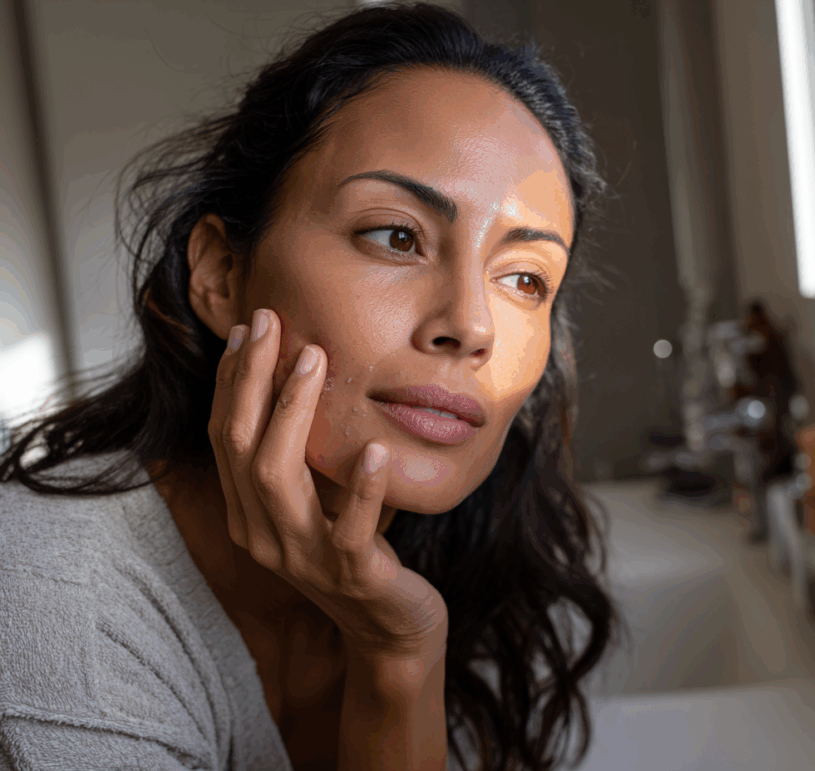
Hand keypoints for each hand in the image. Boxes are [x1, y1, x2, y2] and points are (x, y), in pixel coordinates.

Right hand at [207, 308, 447, 667]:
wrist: (388, 625)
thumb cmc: (356, 547)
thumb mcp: (319, 498)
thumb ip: (303, 455)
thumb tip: (301, 378)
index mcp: (249, 514)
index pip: (227, 438)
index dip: (233, 381)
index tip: (248, 328)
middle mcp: (262, 535)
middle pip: (241, 447)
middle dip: (252, 378)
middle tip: (270, 321)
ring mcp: (303, 558)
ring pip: (277, 478)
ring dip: (293, 412)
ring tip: (315, 360)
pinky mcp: (351, 574)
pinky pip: (351, 528)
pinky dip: (363, 487)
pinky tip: (375, 449)